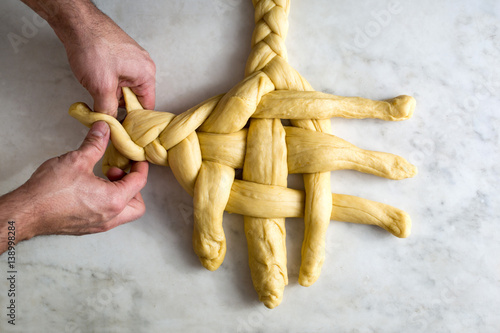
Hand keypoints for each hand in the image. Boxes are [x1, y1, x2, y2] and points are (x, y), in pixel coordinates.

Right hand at [0, 121, 147, 252]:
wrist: (26, 212)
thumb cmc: (49, 191)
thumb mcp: (76, 160)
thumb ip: (95, 144)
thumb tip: (104, 129)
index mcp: (114, 200)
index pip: (139, 182)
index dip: (140, 167)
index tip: (136, 158)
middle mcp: (110, 217)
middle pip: (138, 205)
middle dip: (134, 187)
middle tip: (118, 172)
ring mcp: (99, 225)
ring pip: (123, 213)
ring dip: (121, 195)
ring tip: (103, 179)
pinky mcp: (88, 228)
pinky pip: (109, 217)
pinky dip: (109, 203)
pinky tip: (93, 189)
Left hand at [64, 10, 155, 115]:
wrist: (77, 23)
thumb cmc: (93, 47)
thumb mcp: (101, 87)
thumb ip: (107, 109)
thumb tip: (108, 123)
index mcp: (146, 74)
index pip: (146, 107)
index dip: (133, 119)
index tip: (121, 127)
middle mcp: (142, 67)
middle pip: (134, 98)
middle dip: (118, 105)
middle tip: (103, 108)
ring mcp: (131, 60)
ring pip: (123, 88)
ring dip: (110, 93)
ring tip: (96, 90)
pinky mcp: (119, 56)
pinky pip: (117, 77)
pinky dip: (106, 83)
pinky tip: (94, 81)